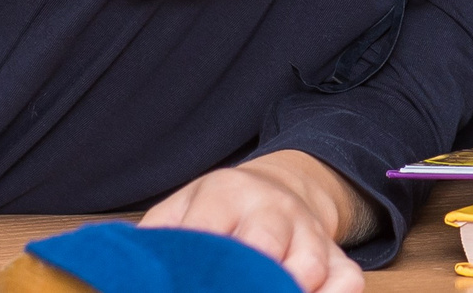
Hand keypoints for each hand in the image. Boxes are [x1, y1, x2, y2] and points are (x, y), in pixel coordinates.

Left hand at [144, 150, 370, 290]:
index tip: (186, 284)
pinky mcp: (338, 257)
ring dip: (285, 291)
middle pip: (264, 243)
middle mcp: (273, 208)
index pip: (209, 228)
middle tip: (225, 291)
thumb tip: (125, 275)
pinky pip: (347, 283)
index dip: (197, 266)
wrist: (279, 189)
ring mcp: (309, 232)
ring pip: (307, 265)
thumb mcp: (181, 211)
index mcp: (226, 194)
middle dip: (244, 280)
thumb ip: (156, 242)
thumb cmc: (217, 213)